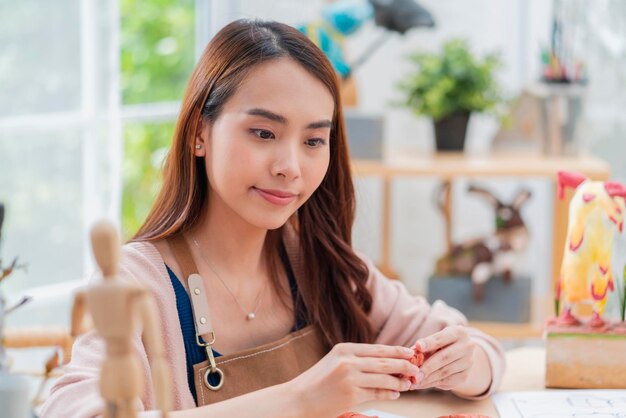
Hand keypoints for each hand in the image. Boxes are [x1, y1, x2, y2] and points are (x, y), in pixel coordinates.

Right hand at [288, 343, 419, 416]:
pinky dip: (389, 393)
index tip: (412, 354)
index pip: (379, 349)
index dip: (398, 351)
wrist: (298, 400)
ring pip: (384, 378)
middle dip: (405, 366)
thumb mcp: (335, 362)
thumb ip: (357, 360)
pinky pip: (377, 393)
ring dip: (400, 382)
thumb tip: (387, 362)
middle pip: (385, 361)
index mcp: (345, 349)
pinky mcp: (351, 395)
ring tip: (409, 384)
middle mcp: (348, 360)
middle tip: (418, 370)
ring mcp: (350, 378)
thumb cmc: (317, 382)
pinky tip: (396, 394)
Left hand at [410, 325, 475, 390]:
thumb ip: (424, 346)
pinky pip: (447, 381)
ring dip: (428, 378)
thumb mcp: (435, 340)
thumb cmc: (441, 344)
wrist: (460, 354)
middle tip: (414, 375)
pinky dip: (432, 383)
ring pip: (445, 372)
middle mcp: (466, 346)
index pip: (441, 338)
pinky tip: (422, 385)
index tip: (417, 347)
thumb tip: (410, 354)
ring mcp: (468, 362)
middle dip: (427, 367)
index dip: (429, 343)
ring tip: (414, 382)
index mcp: (458, 333)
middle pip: (444, 357)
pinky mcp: (465, 375)